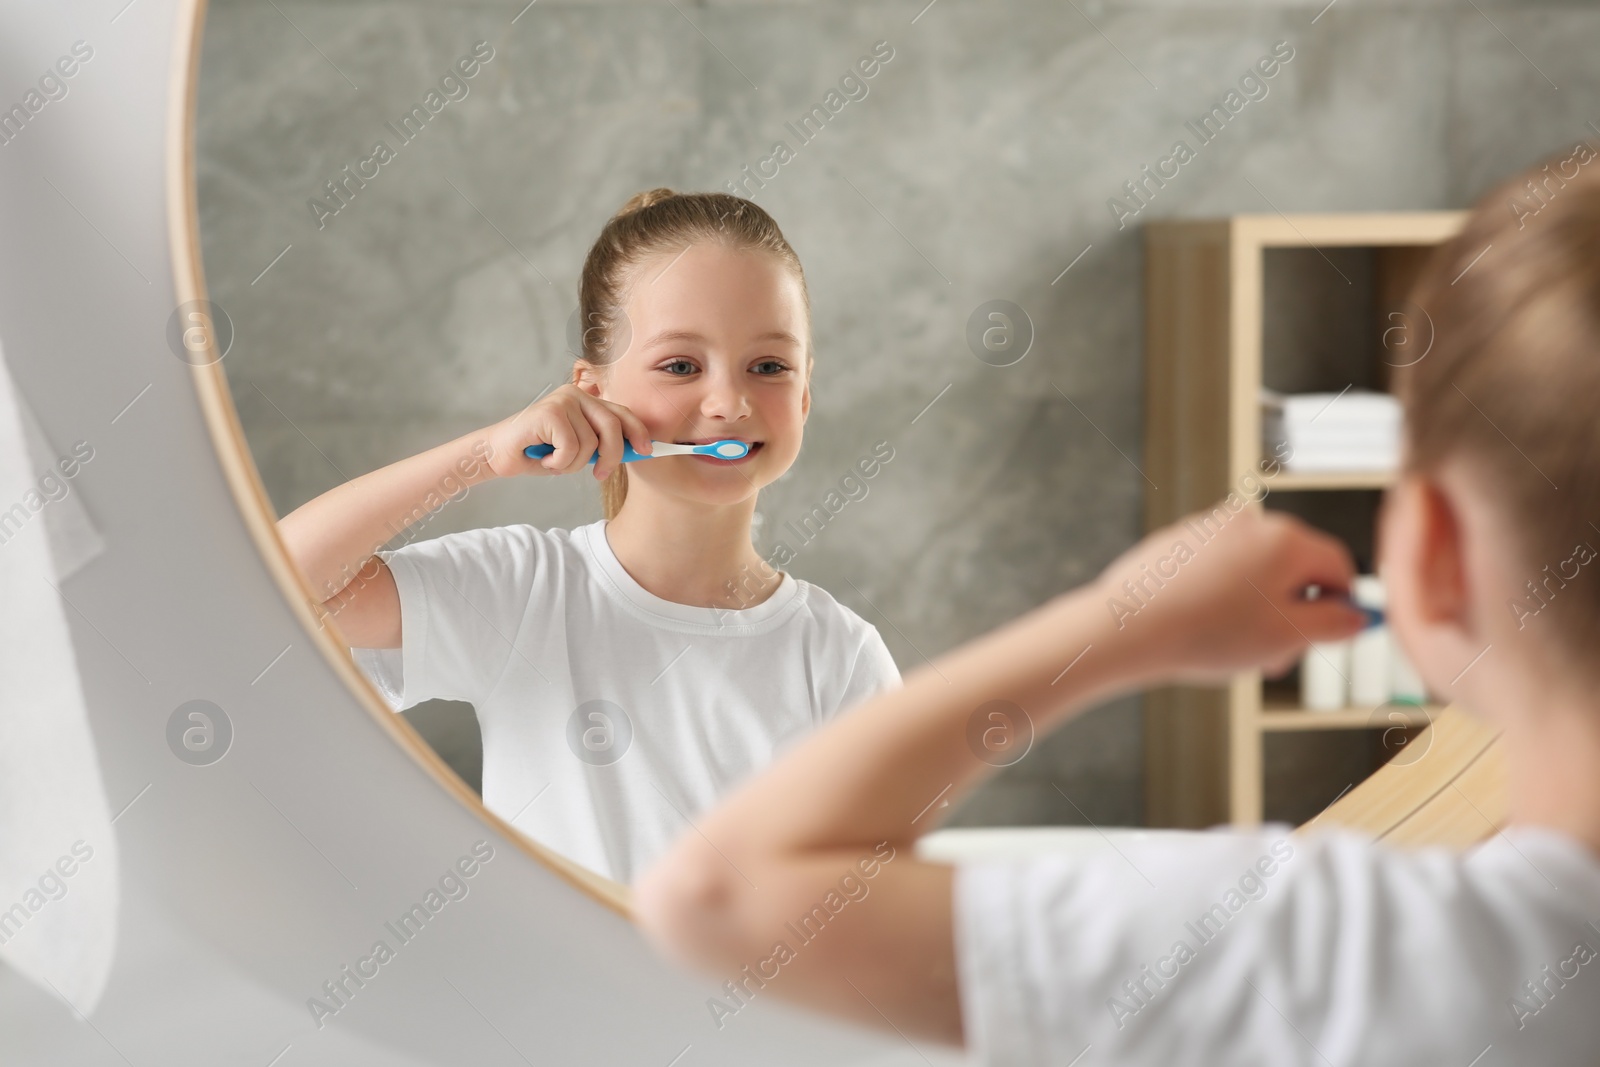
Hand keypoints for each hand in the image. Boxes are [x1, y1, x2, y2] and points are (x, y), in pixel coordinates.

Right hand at [482, 385, 652, 480]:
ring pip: (590, 444)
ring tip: (555, 461)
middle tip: (600, 474)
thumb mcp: (577, 449)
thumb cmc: (538, 453)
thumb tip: (634, 450)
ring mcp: (563, 400)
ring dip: (573, 464)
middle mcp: (576, 395)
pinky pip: (571, 448)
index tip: (648, 451)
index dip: (638, 432)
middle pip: (612, 428)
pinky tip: (544, 458)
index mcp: (586, 401)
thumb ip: (600, 444)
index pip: (622, 414)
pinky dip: (559, 463)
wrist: (499, 455)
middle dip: (611, 457)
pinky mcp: (550, 412)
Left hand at [1093, 503, 1367, 685]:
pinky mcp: (1179, 539)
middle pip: (1295, 566)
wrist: (1128, 626)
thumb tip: (1357, 615)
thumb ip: (1333, 624)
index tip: (1327, 637)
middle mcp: (1250, 520)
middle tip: (1276, 658)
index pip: (1338, 565)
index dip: (1341, 605)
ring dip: (1257, 609)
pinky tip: (1201, 627)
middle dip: (1293, 613)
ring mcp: (1210, 526)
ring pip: (1255, 570)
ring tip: (1233, 648)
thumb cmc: (1207, 632)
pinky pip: (1218, 568)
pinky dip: (1222, 596)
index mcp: (1286, 539)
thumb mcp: (1287, 637)